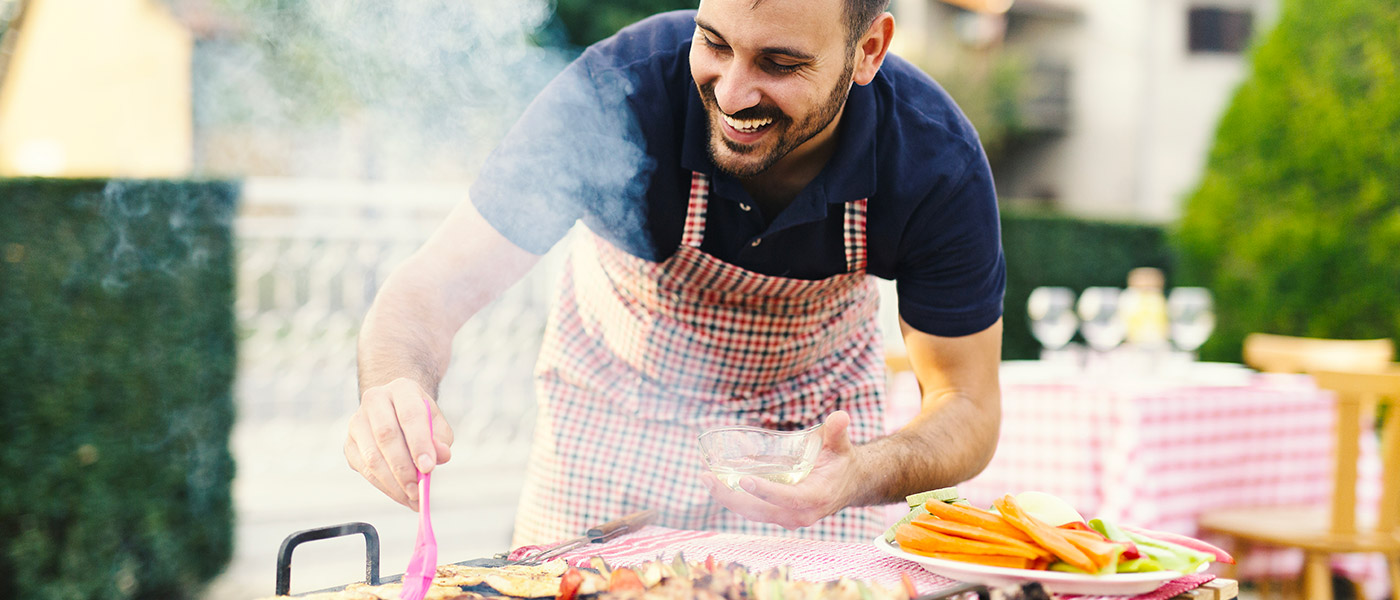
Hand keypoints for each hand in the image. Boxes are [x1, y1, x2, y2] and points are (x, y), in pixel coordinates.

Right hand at [344, 378, 454, 509]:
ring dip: (393, 482)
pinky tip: (400, 495)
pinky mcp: (349, 444)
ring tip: (412, 498)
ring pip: (372, 456)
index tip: (428, 468)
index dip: (419, 443)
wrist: (395, 409)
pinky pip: (364, 470)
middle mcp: (374, 400)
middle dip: (404, 468)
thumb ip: (441, 439)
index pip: (410, 415)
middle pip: (386, 436)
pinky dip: (384, 486)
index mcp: (401, 389)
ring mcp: (357, 422)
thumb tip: (441, 456)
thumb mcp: (437, 423)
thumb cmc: (420, 418)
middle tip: (418, 490)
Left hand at [700, 411, 862, 528]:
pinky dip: (732, 497)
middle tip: (708, 477)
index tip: (744, 480)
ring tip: (705, 477)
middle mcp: (800, 514)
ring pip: (751, 512)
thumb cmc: (841, 462)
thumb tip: (840, 416)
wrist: (847, 484)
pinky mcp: (776, 514)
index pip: (788, 498)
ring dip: (726, 497)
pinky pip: (751, 510)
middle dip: (731, 496)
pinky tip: (716, 480)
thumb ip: (837, 431)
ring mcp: (786, 517)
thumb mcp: (840, 445)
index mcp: (816, 497)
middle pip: (760, 510)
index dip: (766, 491)